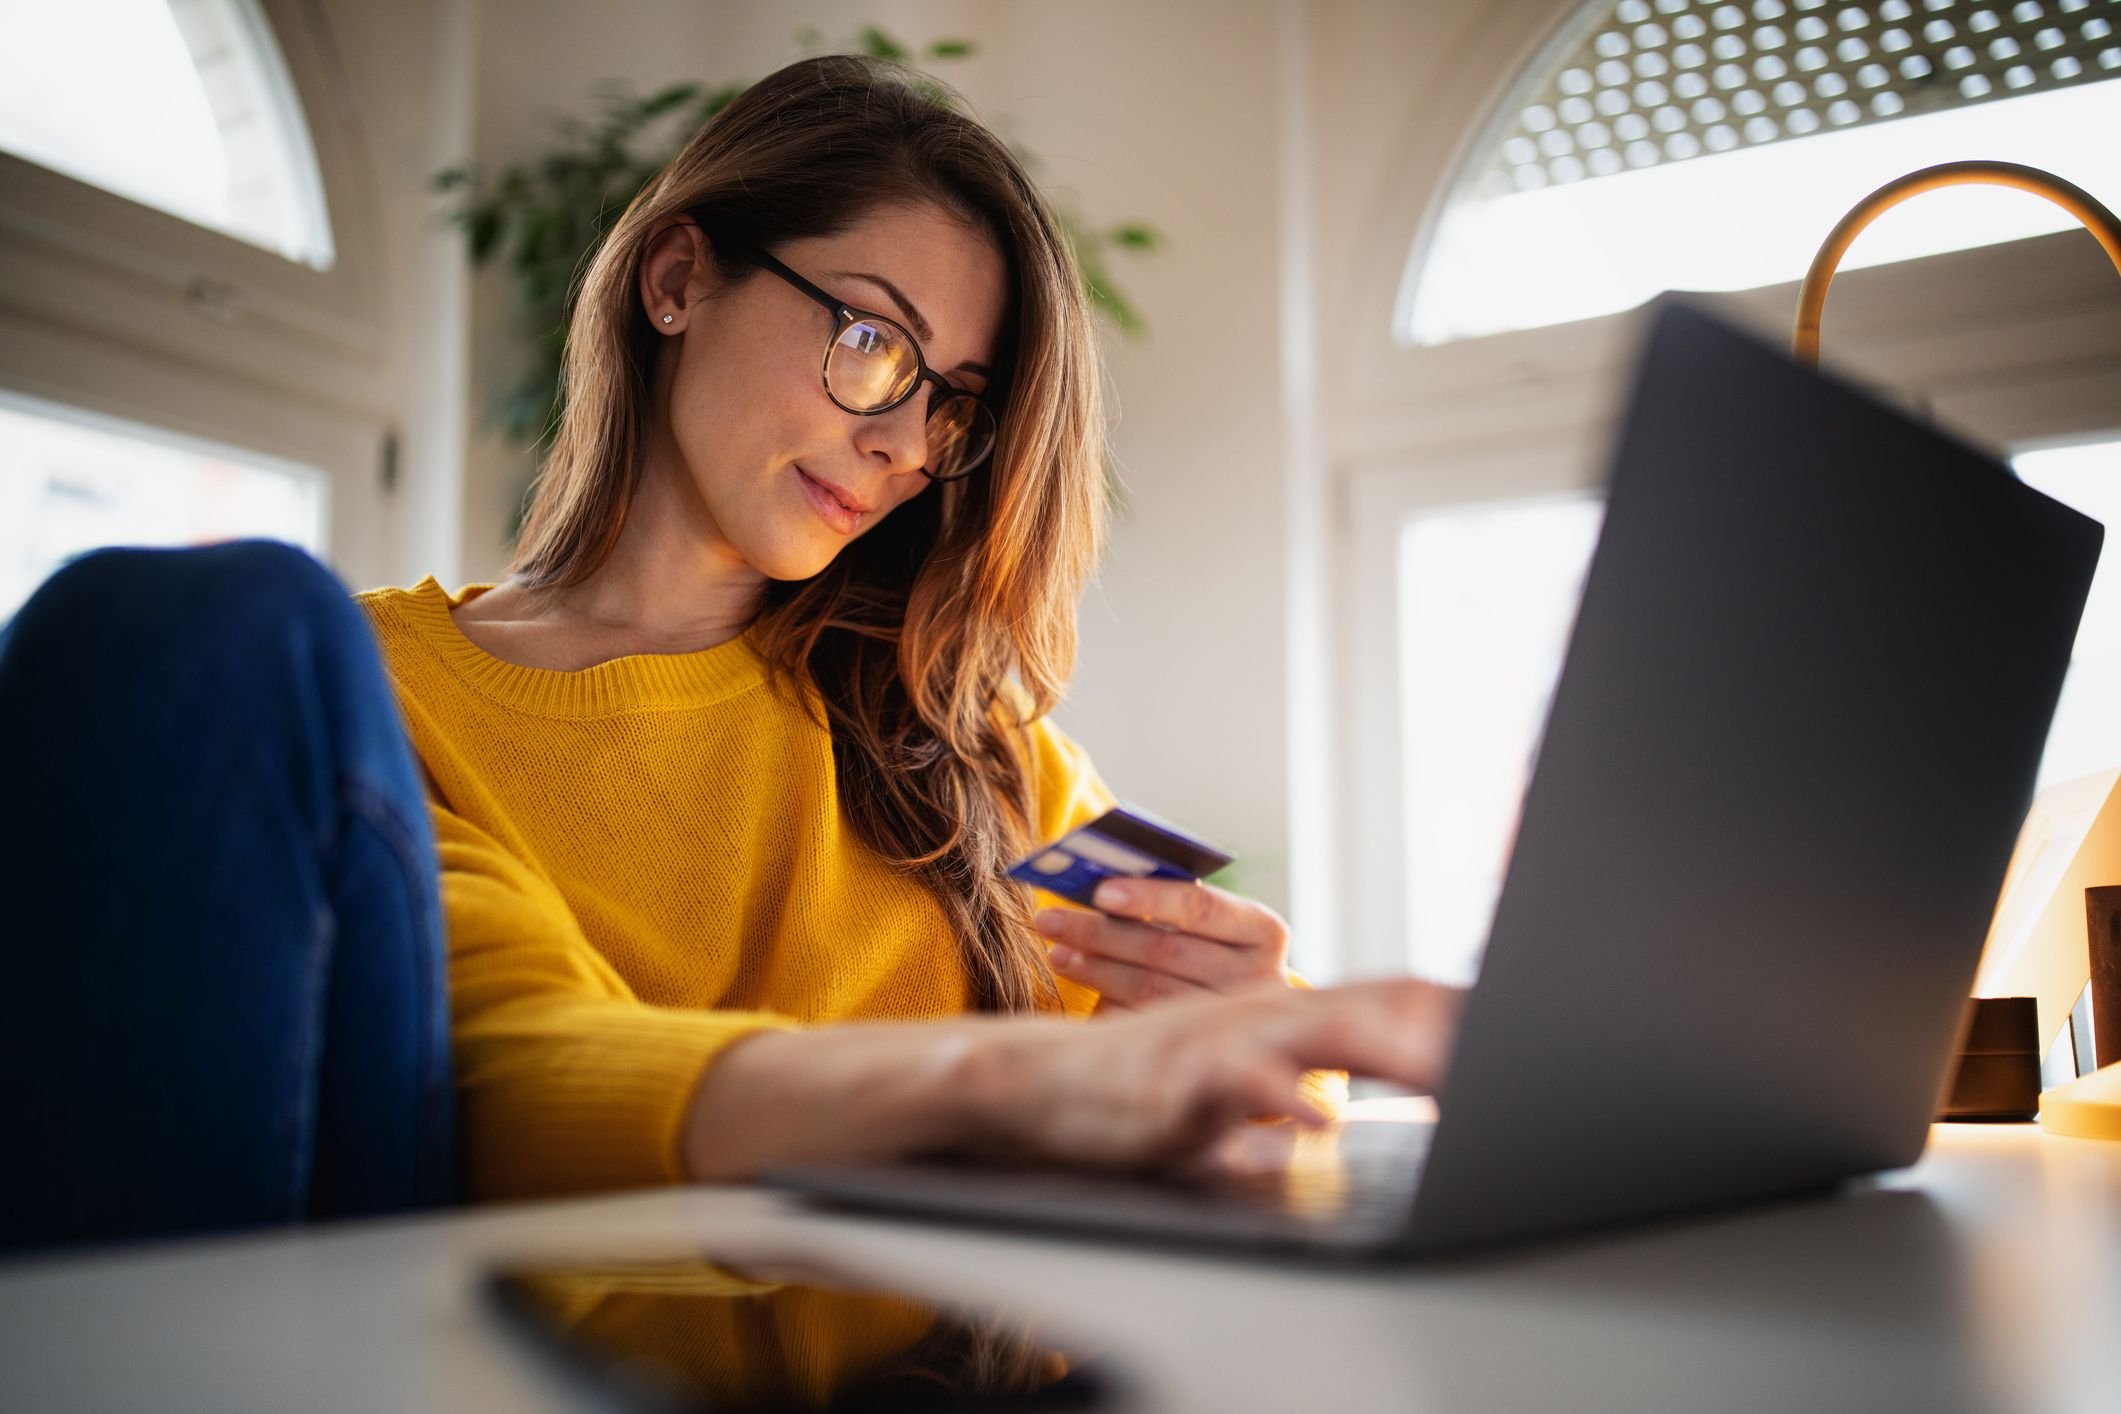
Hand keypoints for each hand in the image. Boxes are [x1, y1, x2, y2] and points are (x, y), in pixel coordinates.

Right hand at [971, 978, 1461, 1169]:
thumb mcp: (1226, 1096)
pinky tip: (1320, 1121)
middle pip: (1370, 1005)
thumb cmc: (1135, 1094)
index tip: (1513, 1026)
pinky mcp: (1183, 1074)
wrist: (1040, 1084)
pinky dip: (1284, 1099)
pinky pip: (1243, 1082)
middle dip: (1440, 1025)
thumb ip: (1278, 1104)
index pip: (1382, 1001)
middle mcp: (1261, 1012)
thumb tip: (1321, 1127)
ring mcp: (1224, 1036)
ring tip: (1444, 1069)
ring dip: (1384, 1049)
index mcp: (1281, 1016)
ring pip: (1318, 1030)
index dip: (1446, 1011)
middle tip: (1510, 1040)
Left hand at [1034, 877, 1289, 1009]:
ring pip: (1150, 991)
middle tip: (1049, 918)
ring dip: (1095, 967)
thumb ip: (1170, 898)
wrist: (1249, 1019)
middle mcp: (1258, 980)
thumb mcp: (1210, 921)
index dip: (1148, 896)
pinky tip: (1077, 982)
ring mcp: (1232, 1024)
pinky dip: (1104, 1000)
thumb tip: (1099, 877)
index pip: (1201, 907)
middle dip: (1101, 932)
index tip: (1099, 890)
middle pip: (1166, 950)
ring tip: (1056, 950)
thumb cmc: (1213, 946)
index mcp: (1264, 932)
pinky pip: (1142, 1025)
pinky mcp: (1202, 1053)